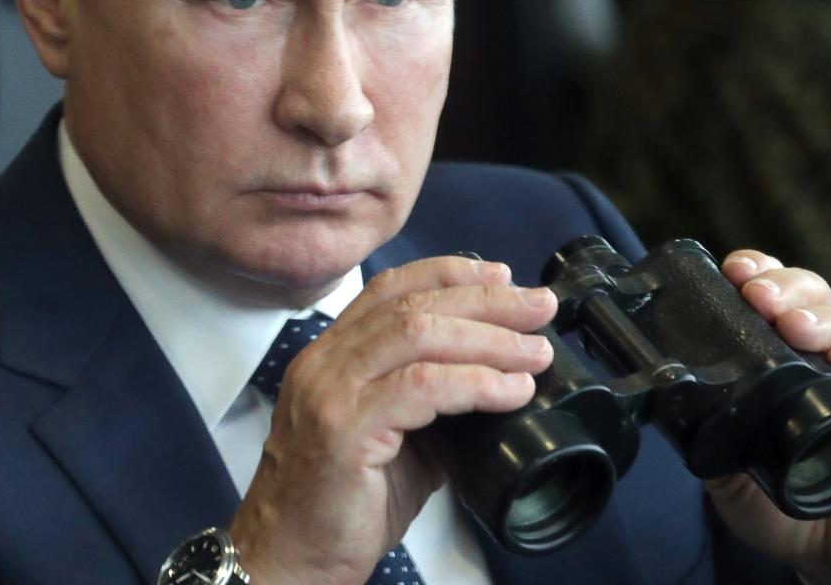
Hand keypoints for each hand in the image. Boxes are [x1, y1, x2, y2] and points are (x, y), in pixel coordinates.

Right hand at [229, 257, 556, 584]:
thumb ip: (434, 403)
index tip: (502, 277)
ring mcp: (330, 391)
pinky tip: (511, 391)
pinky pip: (421, 387)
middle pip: (413, 304)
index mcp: (333, 355)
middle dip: (486, 300)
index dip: (450, 273)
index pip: (392, 287)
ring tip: (535, 352)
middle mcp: (325, 362)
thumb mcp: (393, 438)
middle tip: (538, 307)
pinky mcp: (343, 429)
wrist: (292, 559)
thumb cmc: (340, 503)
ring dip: (489, 339)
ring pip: (418, 335)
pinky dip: (475, 382)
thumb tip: (500, 382)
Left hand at [707, 250, 830, 584]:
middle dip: (782, 285)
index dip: (756, 274)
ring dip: (820, 317)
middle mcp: (820, 357)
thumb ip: (710, 446)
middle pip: (809, 296)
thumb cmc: (790, 506)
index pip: (771, 299)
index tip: (732, 270)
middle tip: (756, 295)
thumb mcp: (731, 480)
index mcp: (779, 359)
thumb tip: (679, 414)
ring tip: (793, 325)